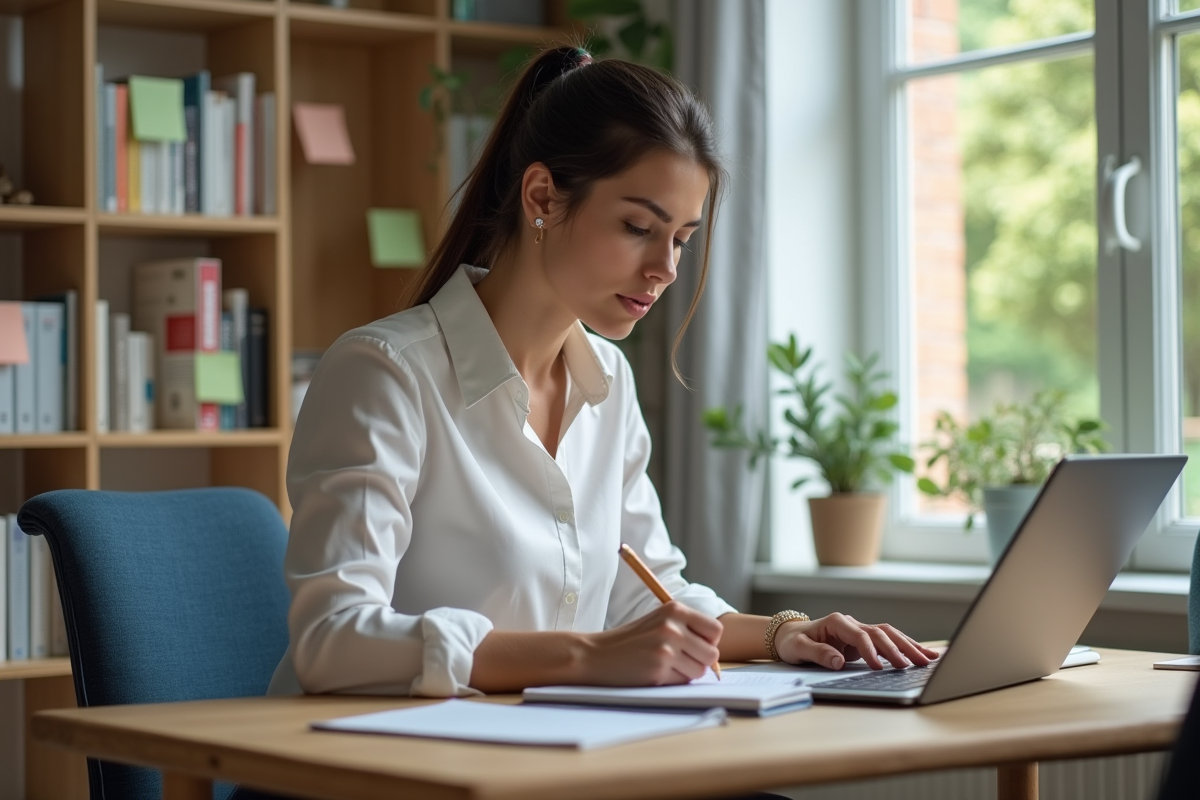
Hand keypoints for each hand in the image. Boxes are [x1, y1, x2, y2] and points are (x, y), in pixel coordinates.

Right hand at [582, 602, 722, 685]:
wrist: (595, 655)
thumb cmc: (629, 641)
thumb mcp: (658, 622)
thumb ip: (686, 630)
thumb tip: (715, 654)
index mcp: (675, 610)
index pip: (715, 630)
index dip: (708, 642)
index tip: (694, 647)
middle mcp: (673, 626)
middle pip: (712, 654)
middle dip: (700, 662)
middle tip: (679, 660)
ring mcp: (666, 648)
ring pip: (699, 671)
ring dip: (685, 674)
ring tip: (664, 666)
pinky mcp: (659, 669)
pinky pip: (682, 682)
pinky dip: (672, 682)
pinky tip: (653, 672)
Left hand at [773, 613, 939, 669]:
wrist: (790, 636)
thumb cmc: (793, 642)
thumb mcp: (798, 649)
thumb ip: (817, 654)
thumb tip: (837, 662)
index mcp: (837, 622)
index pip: (860, 635)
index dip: (871, 651)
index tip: (879, 667)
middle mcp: (852, 623)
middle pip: (881, 633)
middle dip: (899, 649)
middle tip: (915, 665)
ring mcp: (860, 630)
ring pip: (889, 635)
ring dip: (909, 646)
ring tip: (929, 659)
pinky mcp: (864, 640)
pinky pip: (888, 642)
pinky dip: (905, 647)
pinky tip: (922, 654)